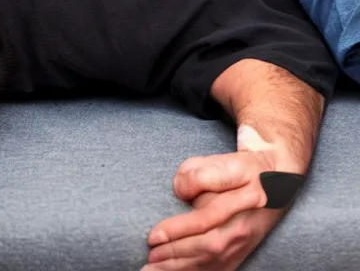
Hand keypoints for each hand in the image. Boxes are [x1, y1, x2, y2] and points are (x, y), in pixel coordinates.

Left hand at [142, 150, 286, 270]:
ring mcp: (244, 243)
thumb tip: (180, 191)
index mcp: (243, 199)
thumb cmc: (242, 170)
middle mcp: (244, 226)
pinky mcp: (241, 253)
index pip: (207, 218)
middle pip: (209, 246)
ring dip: (181, 268)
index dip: (179, 229)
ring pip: (212, 263)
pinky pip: (218, 270)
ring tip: (153, 270)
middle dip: (175, 254)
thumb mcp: (223, 161)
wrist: (273, 182)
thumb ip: (199, 173)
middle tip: (149, 257)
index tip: (154, 235)